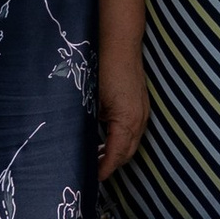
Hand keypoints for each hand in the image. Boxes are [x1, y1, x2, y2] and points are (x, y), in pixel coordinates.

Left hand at [96, 22, 147, 182]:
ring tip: (96, 156)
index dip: (104, 170)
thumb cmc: (102, 67)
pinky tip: (106, 136)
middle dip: (112, 165)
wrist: (119, 39)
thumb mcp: (89, 99)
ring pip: (132, 141)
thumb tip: (76, 145)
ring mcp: (143, 109)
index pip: (117, 155)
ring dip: (117, 151)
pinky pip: (134, 129)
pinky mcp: (141, 101)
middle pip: (128, 152)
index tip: (90, 179)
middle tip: (92, 172)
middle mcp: (140, 118)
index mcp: (127, 120)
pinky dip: (122, 138)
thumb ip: (86, 125)